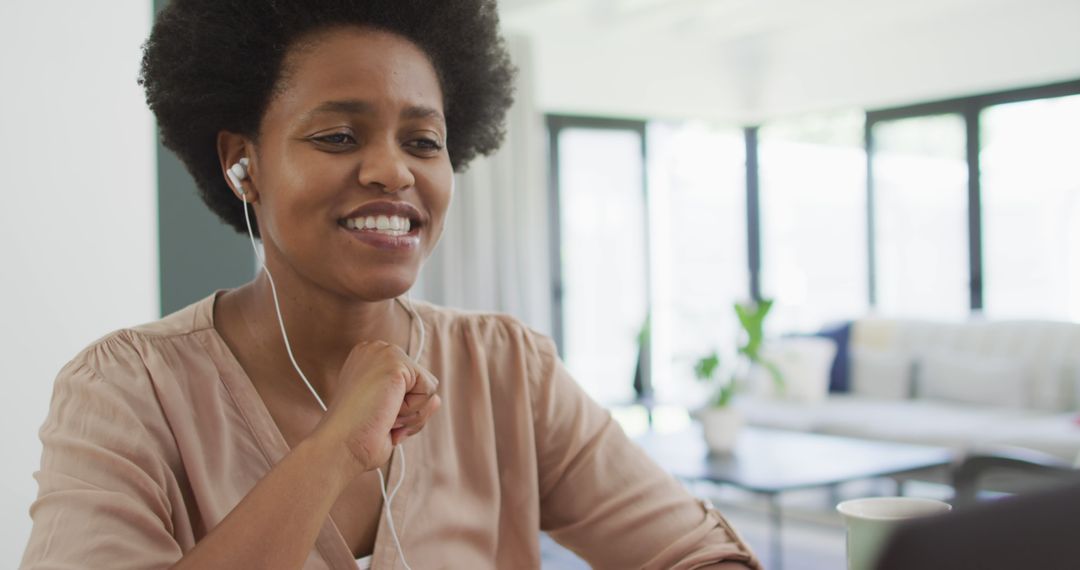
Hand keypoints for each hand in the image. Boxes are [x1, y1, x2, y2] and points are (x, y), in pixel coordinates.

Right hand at [312, 341, 440, 475]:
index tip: (375, 417)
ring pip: (428, 389)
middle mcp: (375, 350)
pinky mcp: (396, 362)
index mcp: (368, 360)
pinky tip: (388, 412)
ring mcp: (384, 352)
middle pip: (421, 384)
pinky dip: (414, 410)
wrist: (341, 445)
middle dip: (408, 411)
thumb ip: (412, 403)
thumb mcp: (389, 416)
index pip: (410, 382)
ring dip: (411, 413)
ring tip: (382, 417)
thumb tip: (437, 399)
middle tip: (379, 420)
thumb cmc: (357, 436)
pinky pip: (429, 391)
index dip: (399, 408)